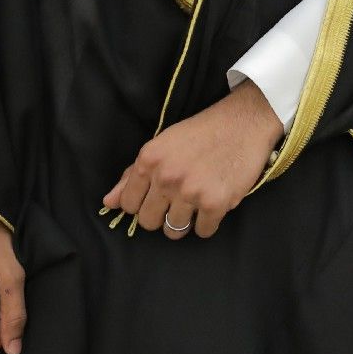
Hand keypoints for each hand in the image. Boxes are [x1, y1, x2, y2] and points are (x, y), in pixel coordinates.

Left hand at [103, 83, 283, 240]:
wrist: (244, 122)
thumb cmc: (201, 131)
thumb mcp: (161, 144)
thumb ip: (132, 175)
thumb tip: (109, 202)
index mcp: (149, 160)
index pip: (128, 204)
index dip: (142, 204)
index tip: (156, 198)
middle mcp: (167, 177)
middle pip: (149, 222)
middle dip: (162, 216)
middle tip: (178, 201)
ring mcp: (191, 192)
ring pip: (174, 231)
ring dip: (185, 222)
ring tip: (196, 203)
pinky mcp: (216, 203)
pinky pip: (203, 232)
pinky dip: (208, 223)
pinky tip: (214, 203)